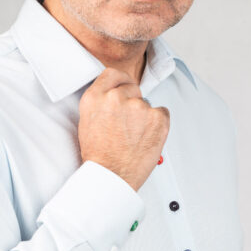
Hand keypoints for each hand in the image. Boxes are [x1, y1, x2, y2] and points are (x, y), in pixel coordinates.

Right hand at [78, 67, 169, 191]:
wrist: (112, 176)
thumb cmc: (100, 156)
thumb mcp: (87, 122)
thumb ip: (100, 102)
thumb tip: (113, 93)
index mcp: (95, 97)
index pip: (113, 74)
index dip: (121, 82)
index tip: (125, 88)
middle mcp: (116, 98)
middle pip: (132, 89)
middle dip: (132, 103)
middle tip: (128, 126)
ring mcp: (138, 107)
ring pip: (147, 104)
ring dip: (144, 117)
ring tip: (134, 138)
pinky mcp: (157, 117)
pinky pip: (162, 114)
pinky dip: (158, 125)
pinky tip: (146, 138)